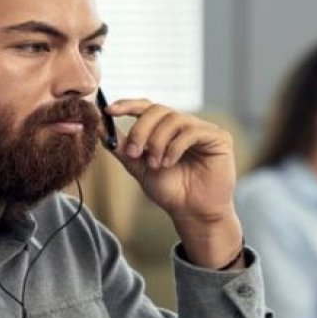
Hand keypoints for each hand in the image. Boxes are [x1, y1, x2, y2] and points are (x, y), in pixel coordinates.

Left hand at [108, 99, 242, 268]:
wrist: (192, 212)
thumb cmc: (170, 191)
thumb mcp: (139, 167)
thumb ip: (122, 147)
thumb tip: (98, 126)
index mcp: (165, 128)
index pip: (146, 107)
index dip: (127, 105)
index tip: (108, 111)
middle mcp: (184, 124)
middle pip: (158, 110)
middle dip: (141, 130)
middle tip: (133, 153)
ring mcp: (202, 129)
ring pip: (173, 119)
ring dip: (158, 142)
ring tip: (155, 164)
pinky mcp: (218, 137)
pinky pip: (191, 131)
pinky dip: (175, 146)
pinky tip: (169, 163)